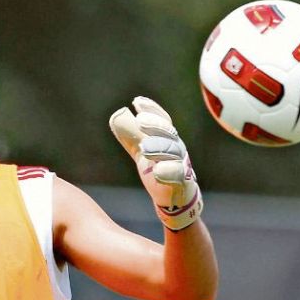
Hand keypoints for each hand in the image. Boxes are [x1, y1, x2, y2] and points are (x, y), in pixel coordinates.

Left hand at [109, 96, 201, 229]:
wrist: (175, 196)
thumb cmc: (159, 168)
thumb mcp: (142, 150)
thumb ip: (131, 136)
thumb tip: (116, 116)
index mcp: (167, 138)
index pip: (162, 120)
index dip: (152, 110)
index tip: (137, 102)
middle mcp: (177, 148)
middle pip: (168, 133)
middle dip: (156, 125)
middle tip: (140, 120)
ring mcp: (181, 164)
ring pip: (173, 153)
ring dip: (159, 147)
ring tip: (144, 147)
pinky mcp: (182, 182)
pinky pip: (178, 175)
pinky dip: (168, 172)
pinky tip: (157, 171)